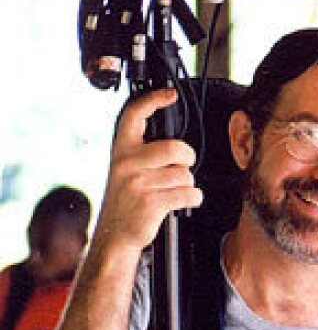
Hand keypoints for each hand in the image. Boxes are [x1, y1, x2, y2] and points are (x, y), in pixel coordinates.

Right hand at [93, 89, 202, 252]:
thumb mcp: (125, 169)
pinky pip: (189, 194)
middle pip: (177, 148)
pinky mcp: (151, 203)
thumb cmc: (127, 200)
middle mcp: (126, 163)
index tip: (170, 94)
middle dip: (187, 159)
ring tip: (168, 192)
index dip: (153, 100)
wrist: (114, 235)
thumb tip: (175, 139)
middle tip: (181, 167)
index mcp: (121, 150)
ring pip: (185, 175)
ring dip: (185, 184)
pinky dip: (192, 199)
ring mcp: (138, 183)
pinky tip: (179, 202)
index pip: (134, 115)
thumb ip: (144, 151)